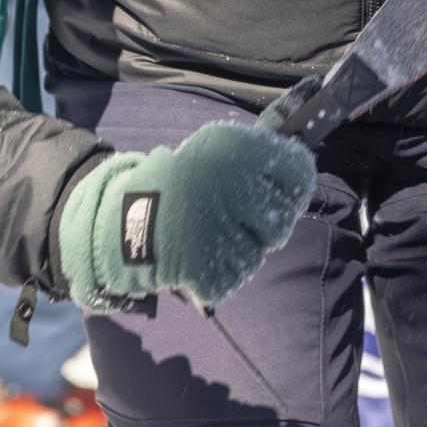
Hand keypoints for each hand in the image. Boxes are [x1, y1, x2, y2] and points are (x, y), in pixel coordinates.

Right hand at [58, 119, 316, 311]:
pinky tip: (198, 255)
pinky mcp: (211, 271)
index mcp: (240, 153)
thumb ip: (257, 155)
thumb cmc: (175, 183)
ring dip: (239, 250)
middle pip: (283, 220)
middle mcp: (238, 190)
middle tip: (235, 217)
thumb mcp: (213, 150)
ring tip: (209, 234)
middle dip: (264, 224)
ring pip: (258, 253)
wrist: (124, 219)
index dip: (295, 185)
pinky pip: (234, 277)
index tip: (284, 191)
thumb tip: (302, 164)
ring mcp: (226, 233)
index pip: (299, 171)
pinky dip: (219, 273)